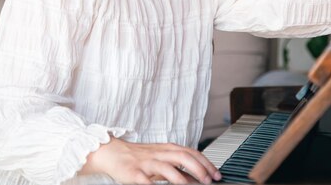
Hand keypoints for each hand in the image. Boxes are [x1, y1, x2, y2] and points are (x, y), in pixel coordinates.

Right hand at [80, 137, 221, 184]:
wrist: (114, 153)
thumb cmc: (140, 157)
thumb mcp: (163, 159)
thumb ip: (180, 167)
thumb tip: (199, 177)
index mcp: (168, 149)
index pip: (192, 153)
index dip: (206, 163)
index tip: (216, 174)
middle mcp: (160, 153)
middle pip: (183, 156)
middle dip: (198, 168)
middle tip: (209, 180)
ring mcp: (147, 163)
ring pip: (167, 167)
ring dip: (181, 178)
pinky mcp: (134, 173)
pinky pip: (146, 180)